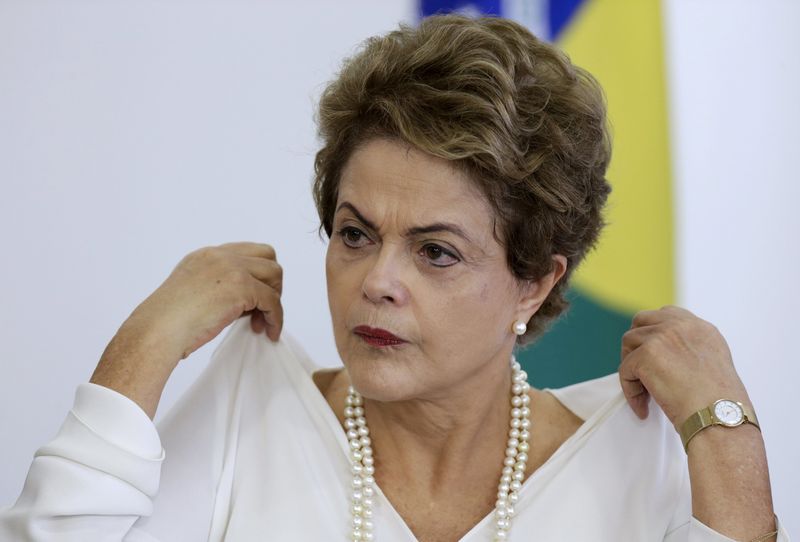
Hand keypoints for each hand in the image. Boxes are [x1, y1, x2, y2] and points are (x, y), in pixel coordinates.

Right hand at [125, 241, 283, 361]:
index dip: (257, 274)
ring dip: (275, 299)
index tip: (253, 299)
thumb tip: (240, 301)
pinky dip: (276, 318)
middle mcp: (220, 255)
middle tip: (262, 309)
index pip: (247, 252)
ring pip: (274, 274)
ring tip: (263, 323)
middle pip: (267, 256)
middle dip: (271, 282)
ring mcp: (231, 268)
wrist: (157, 331)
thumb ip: (216, 287)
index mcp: (207, 256)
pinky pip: (273, 300)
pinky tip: (270, 333)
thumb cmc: (167, 323)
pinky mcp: (241, 287)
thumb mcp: (192, 293)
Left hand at [618, 305, 749, 430]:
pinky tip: (643, 407)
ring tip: (644, 392)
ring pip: (629, 343)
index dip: (653, 333)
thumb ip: (690, 351)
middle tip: (640, 370)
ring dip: (631, 367)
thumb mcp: (712, 365)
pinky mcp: (647, 354)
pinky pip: (625, 369)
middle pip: (641, 322)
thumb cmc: (719, 404)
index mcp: (700, 328)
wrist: (720, 416)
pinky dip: (630, 390)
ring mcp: (662, 337)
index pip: (667, 315)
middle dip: (636, 344)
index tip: (651, 354)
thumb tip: (664, 357)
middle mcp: (681, 326)